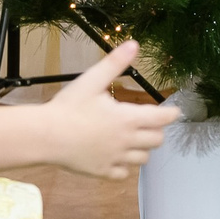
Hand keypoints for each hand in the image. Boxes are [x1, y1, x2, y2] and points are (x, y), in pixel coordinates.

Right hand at [40, 41, 179, 177]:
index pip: (161, 118)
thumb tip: (134, 44)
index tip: (174, 111)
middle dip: (156, 130)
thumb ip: (115, 63)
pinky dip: (124, 166)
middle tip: (149, 123)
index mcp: (127, 118)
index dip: (171, 114)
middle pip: (156, 140)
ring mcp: (115, 159)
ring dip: (142, 149)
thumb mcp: (92, 80)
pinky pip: (123, 174)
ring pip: (143, 159)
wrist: (45, 135)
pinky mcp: (102, 172)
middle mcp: (126, 141)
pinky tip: (117, 157)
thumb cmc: (69, 106)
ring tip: (133, 139)